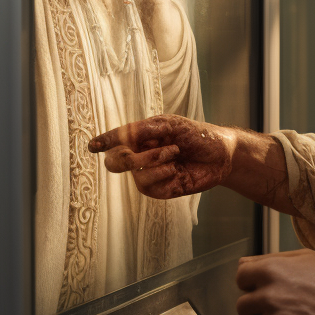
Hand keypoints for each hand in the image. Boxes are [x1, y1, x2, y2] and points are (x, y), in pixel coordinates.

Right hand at [88, 115, 234, 198]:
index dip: (104, 142)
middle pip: (116, 163)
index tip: (93, 145)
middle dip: (126, 159)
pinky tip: (177, 171)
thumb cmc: (197, 135)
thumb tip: (125, 133)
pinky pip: (151, 189)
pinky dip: (163, 178)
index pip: (117, 140)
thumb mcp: (173, 125)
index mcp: (142, 137)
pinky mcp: (162, 189)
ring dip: (154, 164)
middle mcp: (142, 156)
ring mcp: (151, 174)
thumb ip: (148, 129)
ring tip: (174, 155)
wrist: (222, 154)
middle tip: (139, 153)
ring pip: (136, 176)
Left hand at [235, 250, 314, 314]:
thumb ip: (269, 261)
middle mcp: (270, 296)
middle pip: (242, 305)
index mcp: (271, 271)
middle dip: (257, 305)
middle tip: (280, 304)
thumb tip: (243, 266)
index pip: (240, 277)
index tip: (265, 285)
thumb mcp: (302, 258)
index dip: (252, 281)